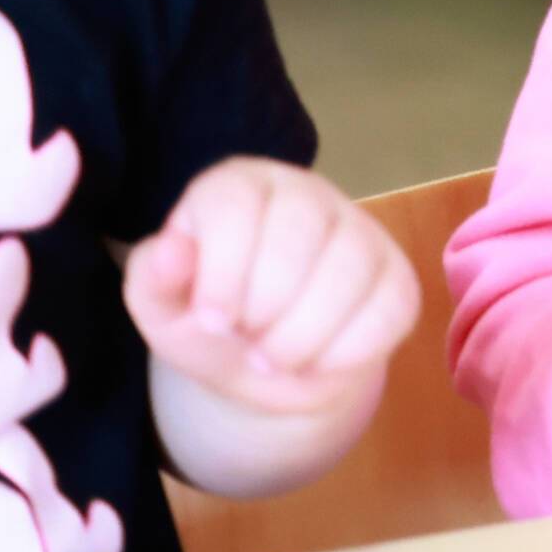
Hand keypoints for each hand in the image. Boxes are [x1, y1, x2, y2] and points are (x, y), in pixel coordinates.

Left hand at [126, 160, 416, 417]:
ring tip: (274, 359)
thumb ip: (154, 278)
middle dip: (266, 306)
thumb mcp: (162, 308)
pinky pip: (390, 306)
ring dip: (303, 335)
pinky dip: (347, 350)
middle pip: (298, 232)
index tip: (212, 322)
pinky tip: (316, 361)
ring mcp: (360, 231)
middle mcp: (305, 194)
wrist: (263, 364)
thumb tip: (173, 250)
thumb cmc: (209, 322)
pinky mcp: (397, 276)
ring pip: (349, 269)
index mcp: (239, 187)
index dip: (224, 268)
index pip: (236, 203)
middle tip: (247, 344)